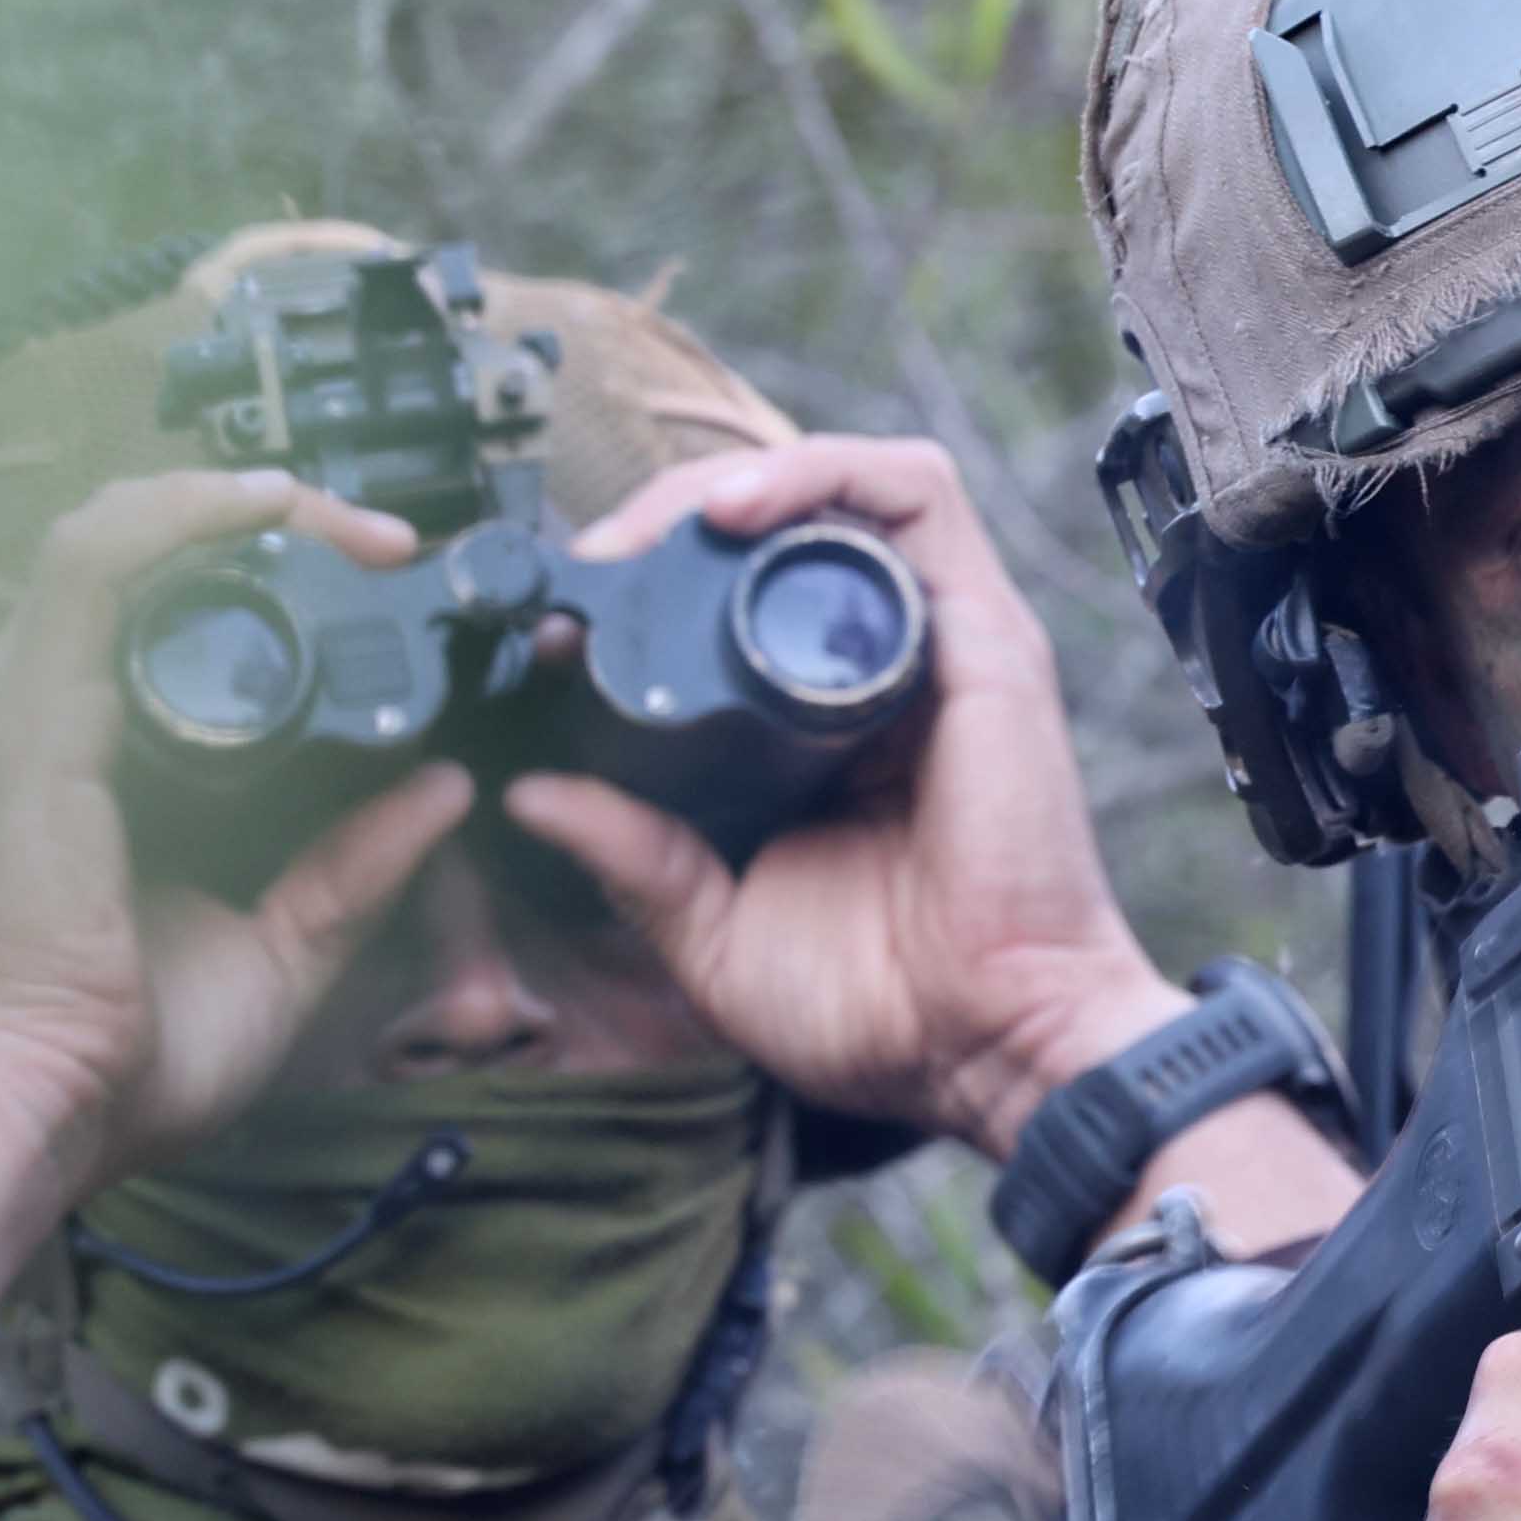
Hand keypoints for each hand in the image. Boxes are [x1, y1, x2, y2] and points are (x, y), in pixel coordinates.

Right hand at [0, 471, 468, 1289]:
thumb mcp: (279, 949)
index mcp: (75, 758)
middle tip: (381, 542)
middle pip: (133, 559)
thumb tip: (442, 790)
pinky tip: (264, 508)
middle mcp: (30, 712)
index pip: (148, 614)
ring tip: (348, 520)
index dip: (252, 573)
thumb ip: (353, 867)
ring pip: (111, 536)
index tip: (374, 585)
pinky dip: (177, 518)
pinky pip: (91, 564)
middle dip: (259, 525)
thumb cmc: (125, 1062)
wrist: (33, 1112)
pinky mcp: (22, 710)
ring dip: (234, 506)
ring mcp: (11, 703)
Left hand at [507, 438, 1210, 1160]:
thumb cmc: (878, 1012)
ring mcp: (941, 643)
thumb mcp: (711, 932)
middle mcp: (888, 671)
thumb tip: (533, 794)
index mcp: (827, 731)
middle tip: (592, 565)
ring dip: (738, 479)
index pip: (744, 601)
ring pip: (844, 486)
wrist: (987, 1047)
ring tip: (656, 531)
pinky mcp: (984, 633)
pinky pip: (913, 494)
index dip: (652, 583)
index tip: (559, 619)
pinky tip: (736, 512)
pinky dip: (819, 473)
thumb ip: (633, 859)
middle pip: (786, 527)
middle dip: (674, 518)